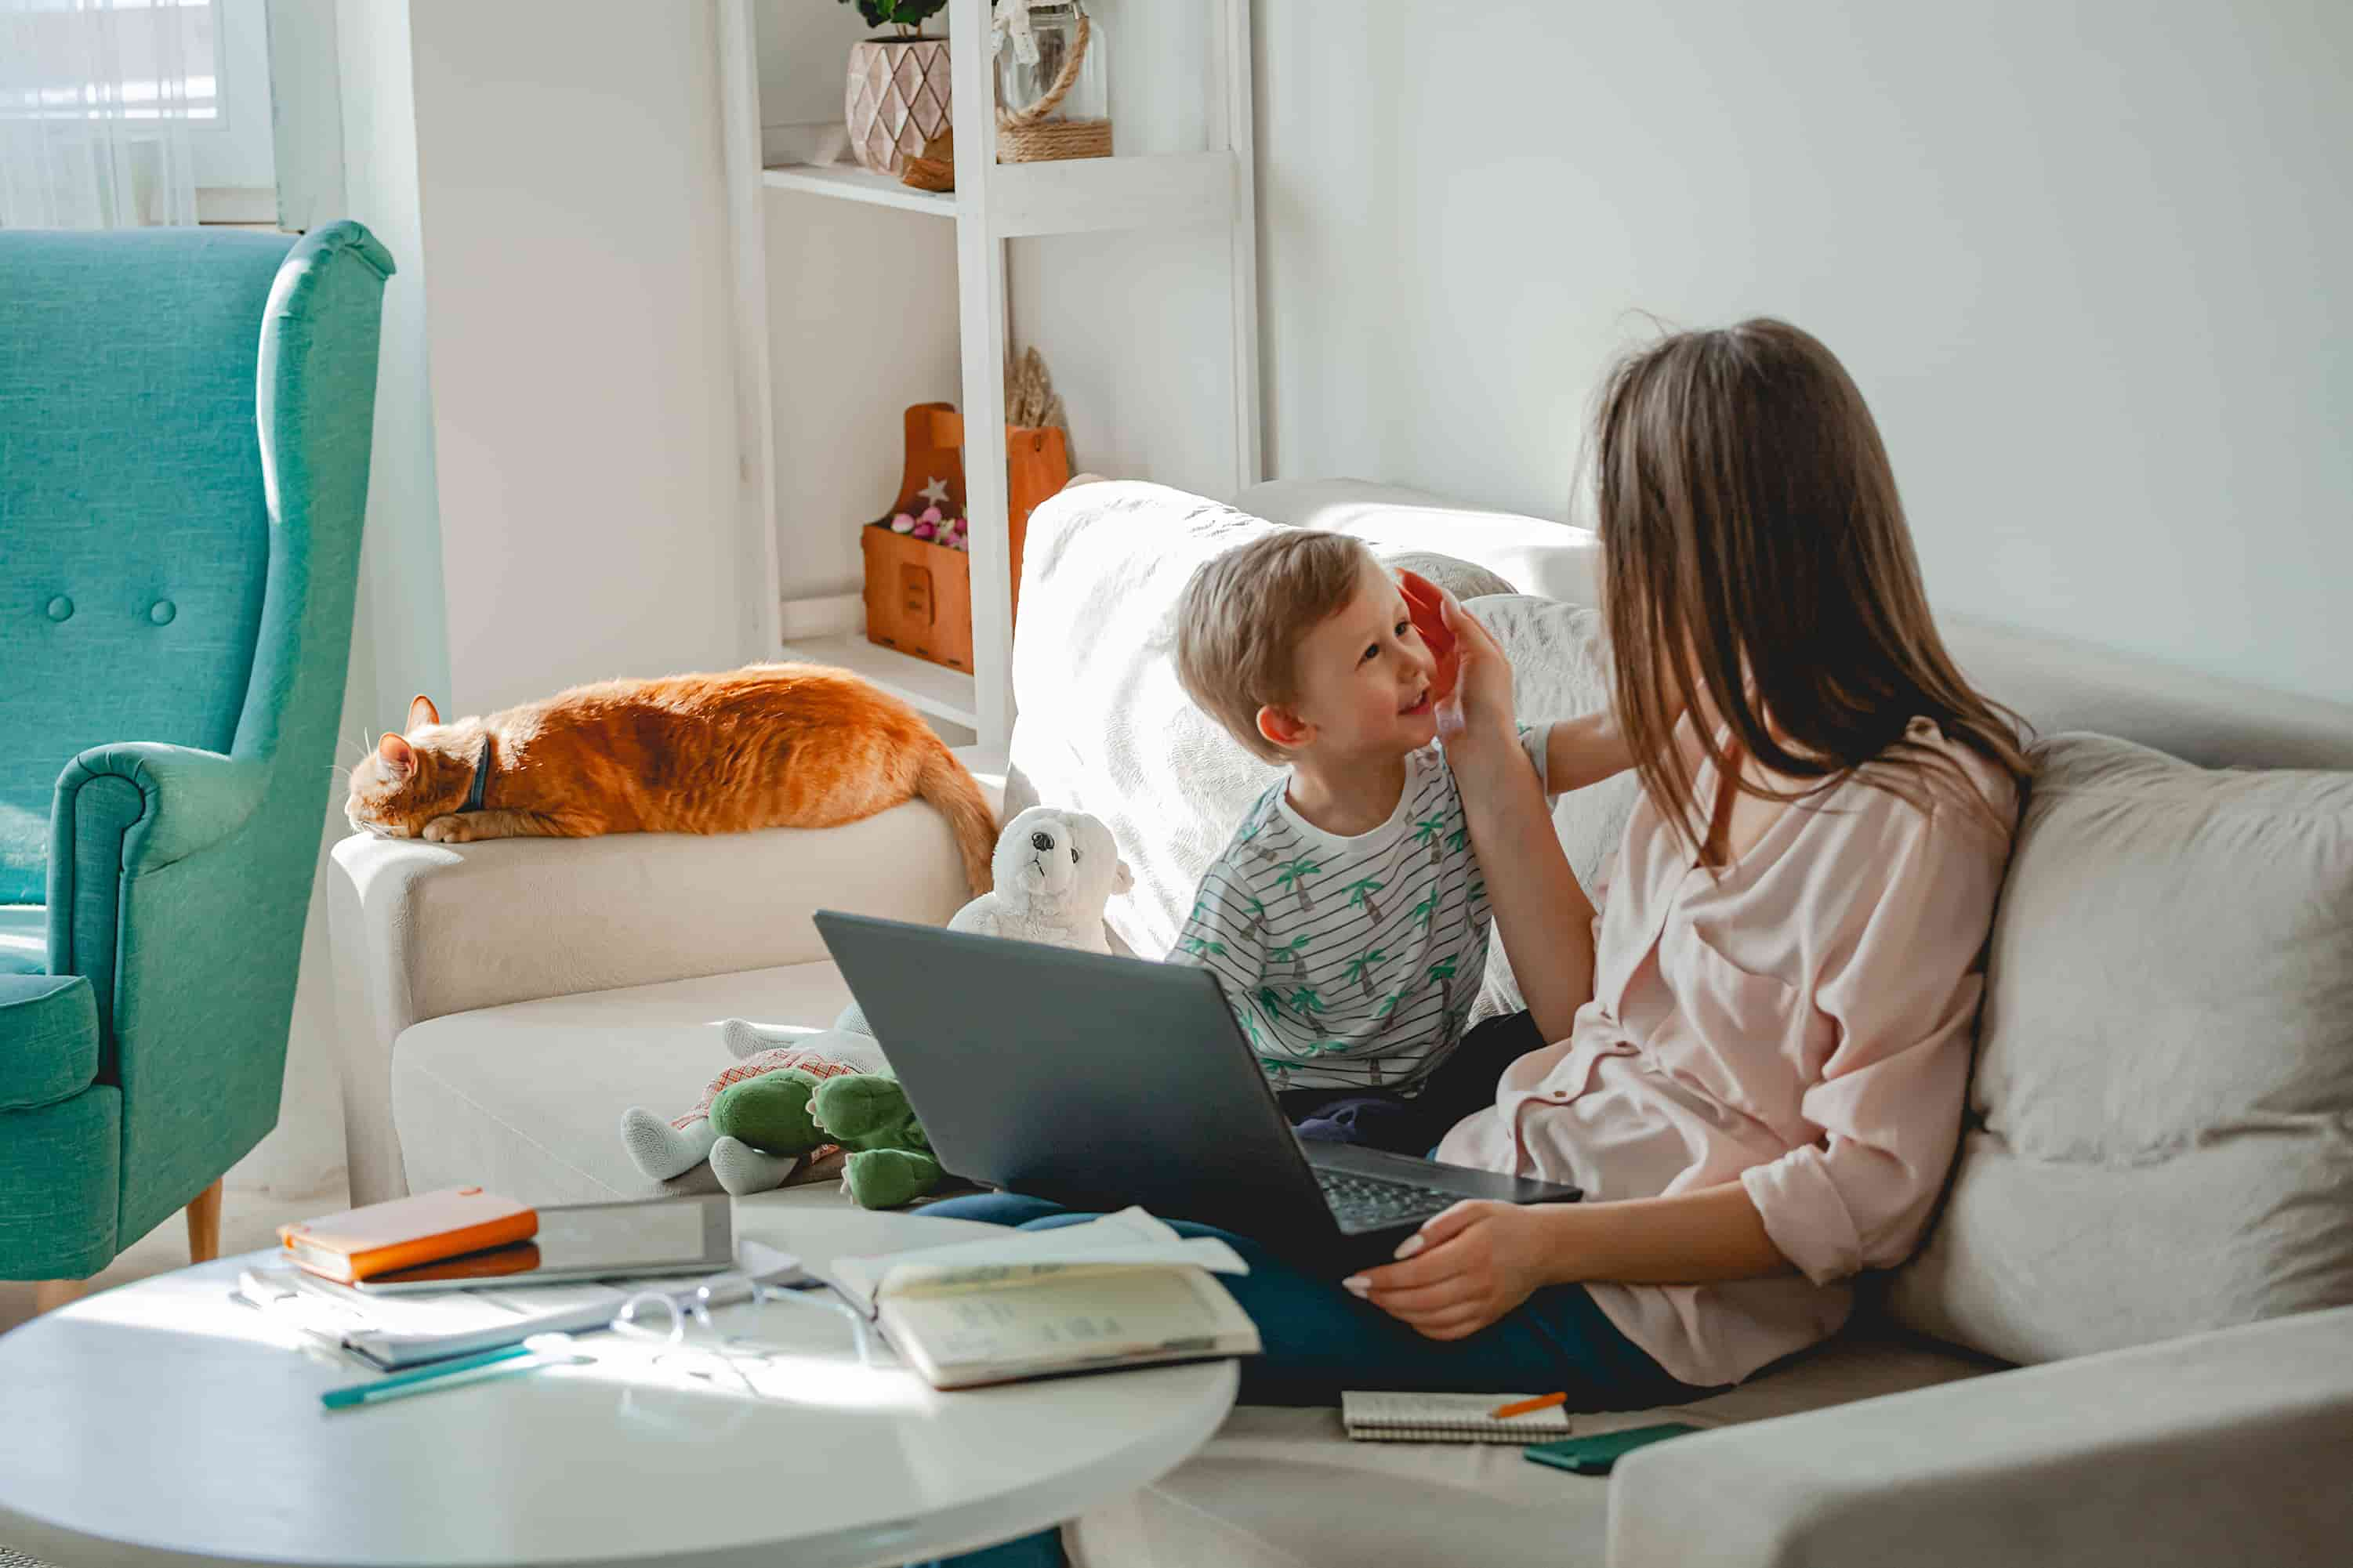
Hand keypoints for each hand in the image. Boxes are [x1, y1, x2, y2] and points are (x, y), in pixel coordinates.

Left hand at [1344, 1200, 1567, 1340]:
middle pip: (1418, 1301)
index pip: (1416, 1273)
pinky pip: (1448, 1333)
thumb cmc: (1507, 1224)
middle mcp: (1477, 1285)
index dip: (1382, 1278)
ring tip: (1376, 1298)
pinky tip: (1407, 1315)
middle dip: (1380, 1297)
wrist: (1545, 1247)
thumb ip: (1434, 1227)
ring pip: (1429, 1320)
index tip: (1358, 1277)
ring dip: (1396, 1313)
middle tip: (1358, 1288)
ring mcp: (1482, 1306)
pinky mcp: (1486, 1319)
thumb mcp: (1471, 1209)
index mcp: (1471, 1254)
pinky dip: (1422, 1327)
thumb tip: (1404, 1249)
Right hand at [1396, 571, 1516, 776]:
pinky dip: (1401, 648)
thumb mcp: (1483, 657)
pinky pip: (1413, 663)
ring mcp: (1446, 673)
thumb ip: (1465, 627)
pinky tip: (1385, 639)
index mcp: (1479, 643)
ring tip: (1381, 608)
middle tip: (1385, 587)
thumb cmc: (1490, 702)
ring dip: (1404, 622)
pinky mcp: (1432, 691)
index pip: (1449, 608)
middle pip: (1433, 621)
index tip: (1404, 576)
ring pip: (1421, 639)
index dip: (1427, 591)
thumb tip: (1447, 599)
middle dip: (1411, 602)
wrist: (1482, 748)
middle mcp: (1462, 655)